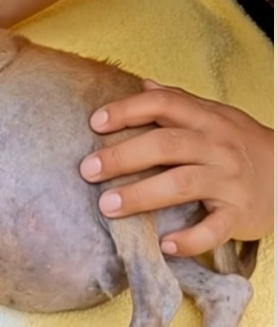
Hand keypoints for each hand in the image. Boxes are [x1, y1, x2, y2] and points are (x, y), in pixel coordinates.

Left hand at [79, 80, 273, 256]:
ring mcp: (228, 180)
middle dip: (123, 156)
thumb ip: (178, 101)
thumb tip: (143, 83)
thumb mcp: (212, 115)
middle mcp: (216, 146)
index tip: (95, 123)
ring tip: (107, 206)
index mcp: (205, 119)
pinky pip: (214, 229)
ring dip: (141, 195)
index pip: (163, 104)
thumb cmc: (235, 143)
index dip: (127, 110)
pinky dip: (189, 239)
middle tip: (87, 170)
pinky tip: (163, 244)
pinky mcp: (239, 214)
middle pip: (165, 145)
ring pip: (182, 184)